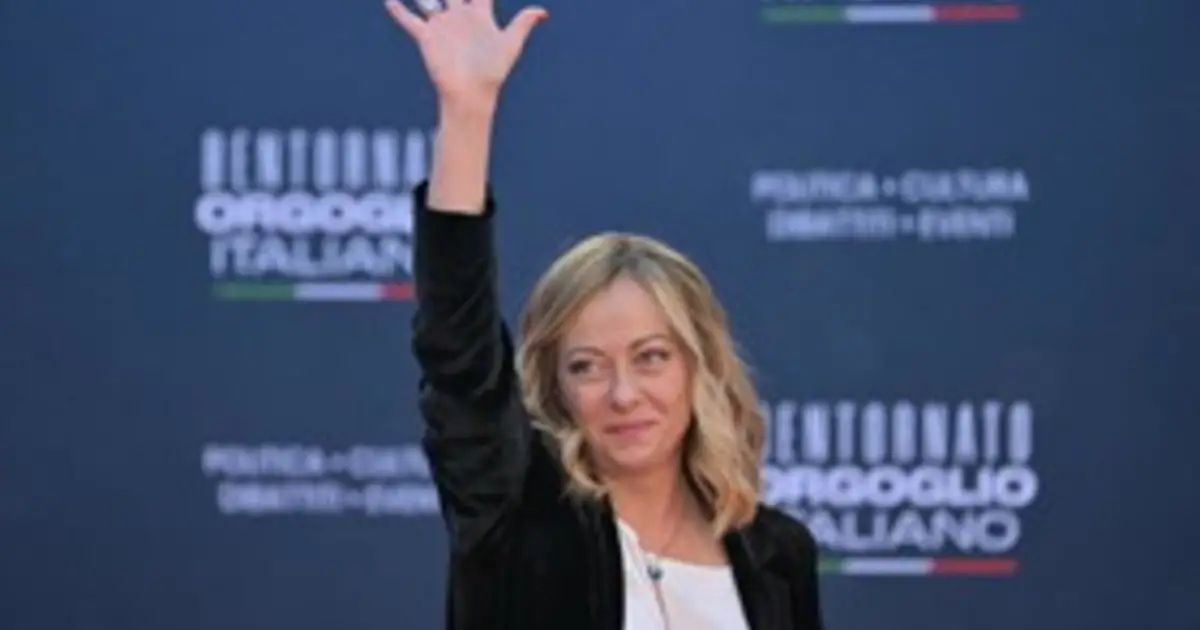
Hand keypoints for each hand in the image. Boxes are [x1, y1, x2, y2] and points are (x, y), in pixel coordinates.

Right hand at [386, 0, 547, 109]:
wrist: (471, 94)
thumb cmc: (493, 72)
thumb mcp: (510, 44)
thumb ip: (523, 24)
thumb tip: (543, 12)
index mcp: (479, 17)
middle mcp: (459, 18)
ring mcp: (442, 26)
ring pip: (428, 1)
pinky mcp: (427, 37)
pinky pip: (409, 20)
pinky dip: (398, 10)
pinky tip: (389, 1)